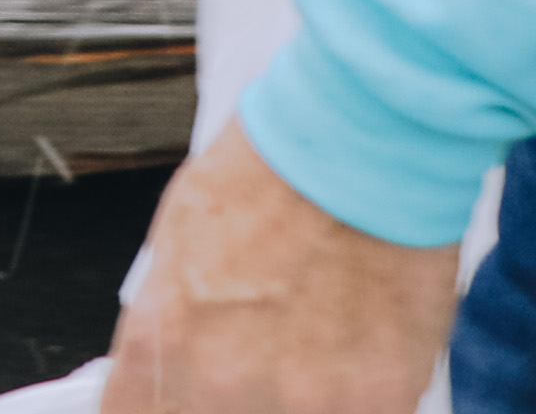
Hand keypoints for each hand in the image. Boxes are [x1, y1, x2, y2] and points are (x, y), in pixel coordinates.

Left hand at [98, 125, 466, 413]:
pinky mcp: (379, 402)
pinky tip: (350, 357)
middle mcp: (225, 381)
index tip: (174, 399)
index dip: (157, 409)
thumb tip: (169, 372)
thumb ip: (171, 326)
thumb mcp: (176, 247)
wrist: (357, 148)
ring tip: (306, 354)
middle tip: (255, 363)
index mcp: (161, 338)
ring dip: (291, 400)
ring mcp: (304, 401)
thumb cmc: (267, 178)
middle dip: (228, 397)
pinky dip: (352, 399)